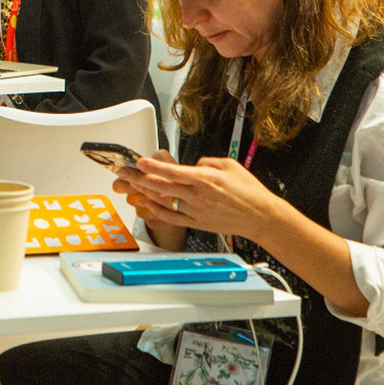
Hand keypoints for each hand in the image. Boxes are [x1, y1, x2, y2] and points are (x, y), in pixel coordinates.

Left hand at [114, 151, 287, 244]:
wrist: (261, 217)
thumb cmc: (249, 191)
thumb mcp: (229, 165)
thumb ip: (206, 162)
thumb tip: (191, 165)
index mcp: (205, 179)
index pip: (172, 171)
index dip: (152, 166)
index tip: (138, 161)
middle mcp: (197, 195)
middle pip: (161, 186)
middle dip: (138, 178)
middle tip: (123, 171)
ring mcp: (195, 211)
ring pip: (163, 201)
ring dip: (144, 192)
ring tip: (130, 185)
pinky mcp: (196, 222)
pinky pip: (171, 217)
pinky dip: (156, 211)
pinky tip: (146, 205)